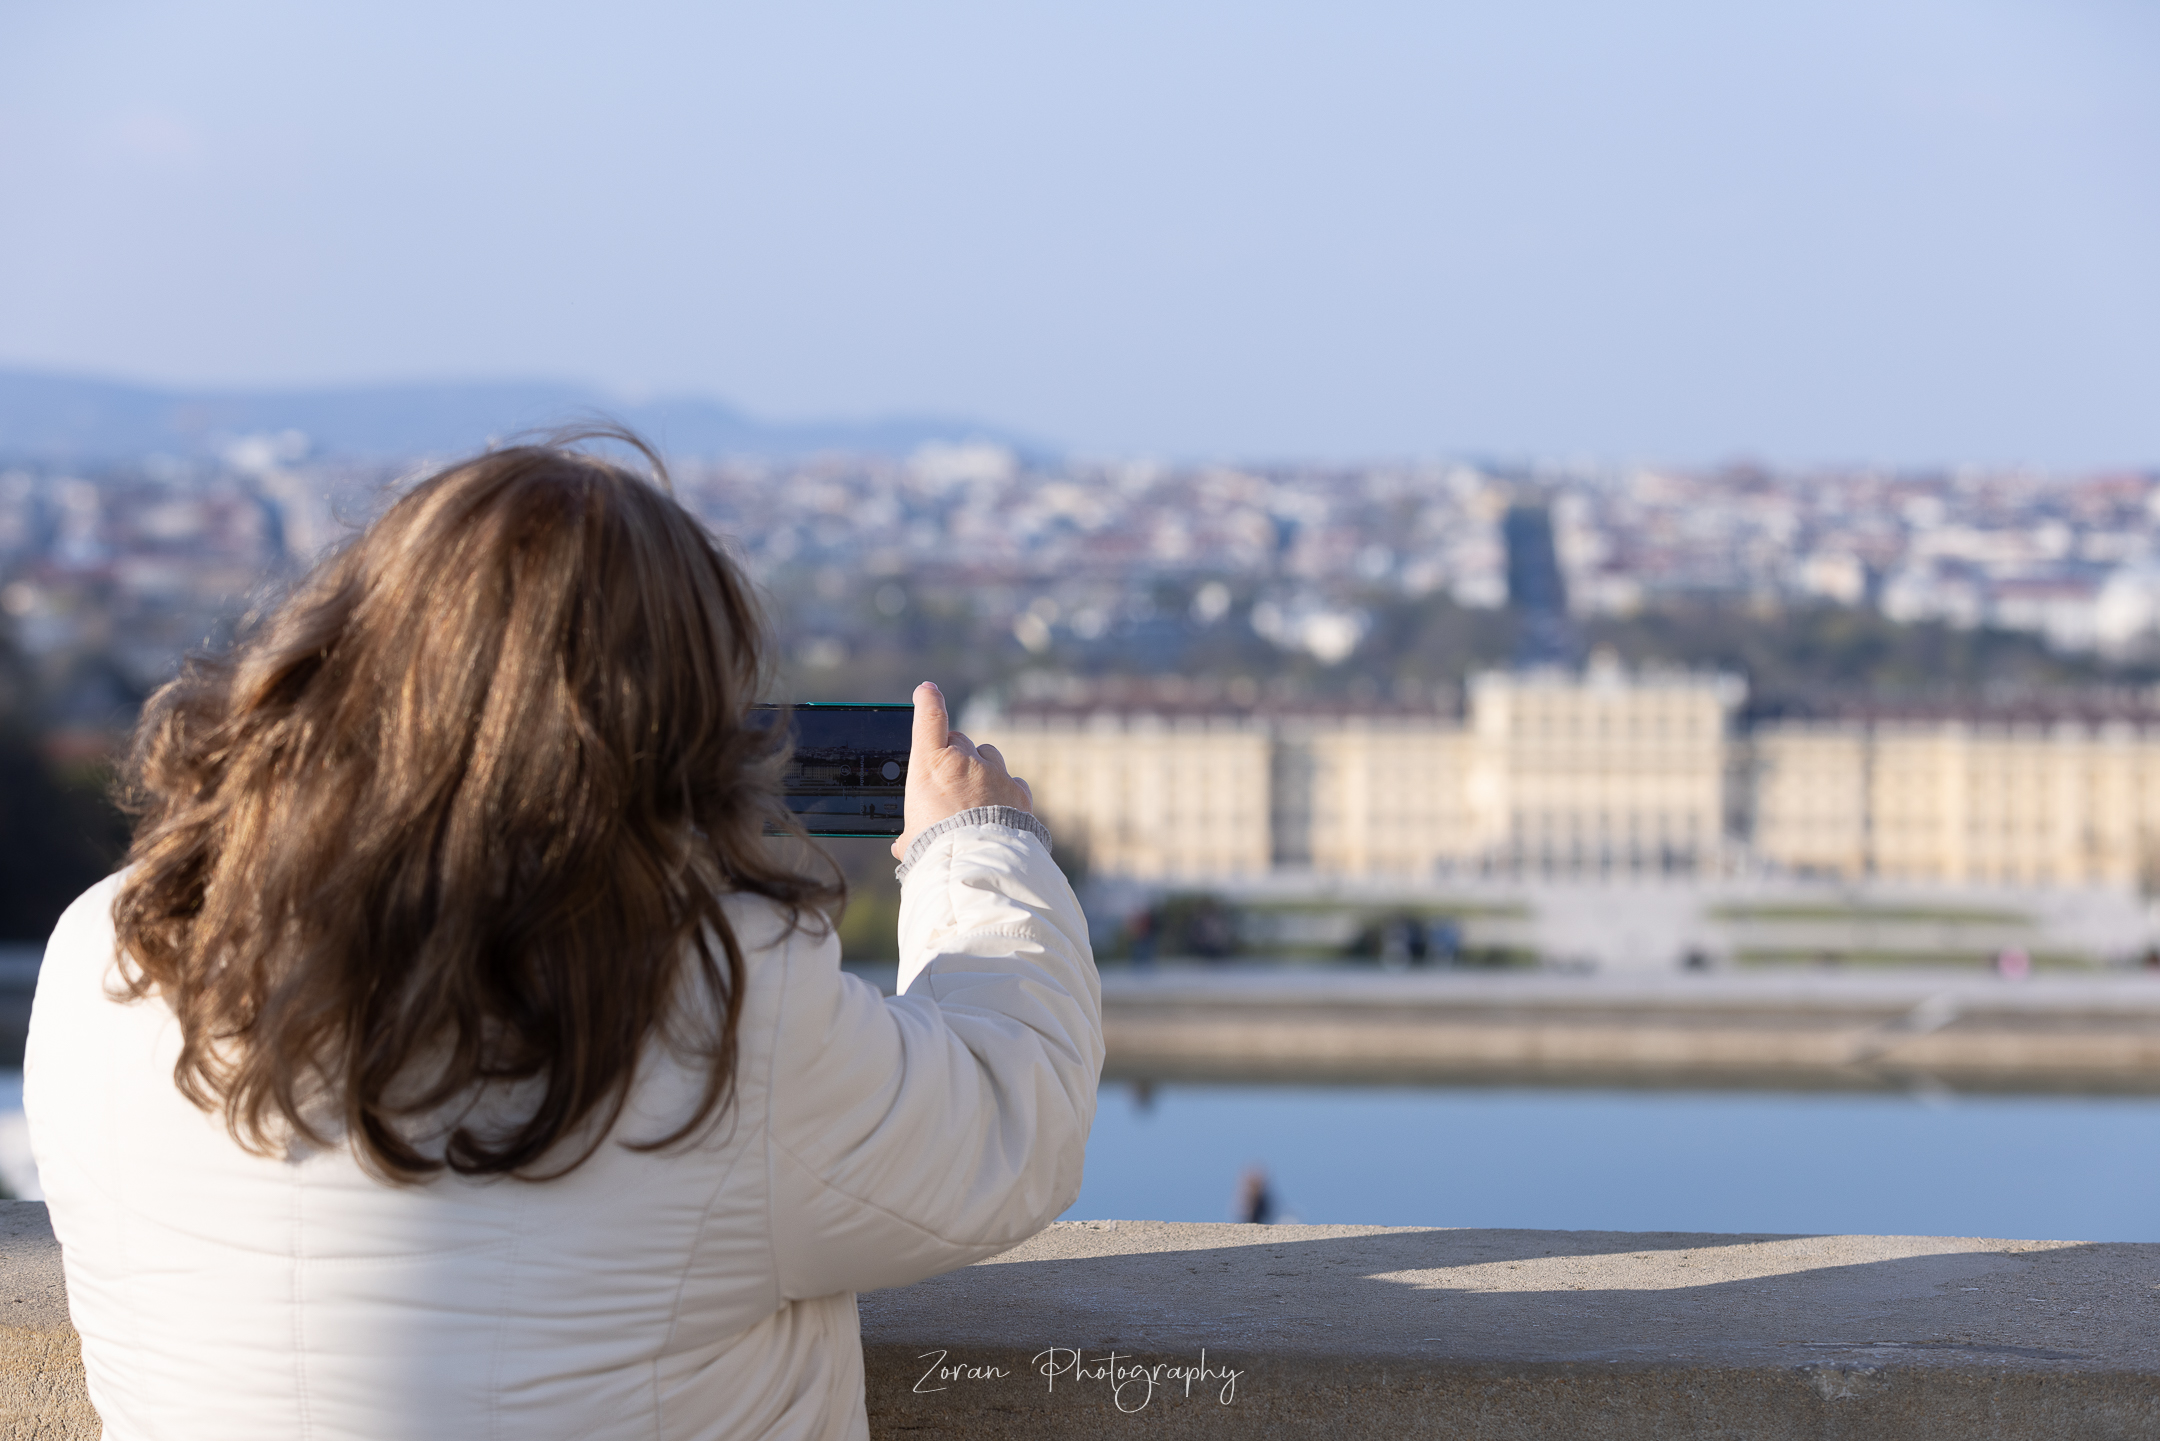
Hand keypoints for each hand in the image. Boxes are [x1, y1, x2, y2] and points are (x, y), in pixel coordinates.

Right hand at [890, 681, 1032, 860]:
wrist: (977, 865)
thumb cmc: (936, 851)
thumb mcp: (912, 840)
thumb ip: (909, 833)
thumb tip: (903, 846)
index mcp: (930, 765)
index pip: (930, 717)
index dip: (928, 699)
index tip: (927, 690)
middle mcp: (964, 761)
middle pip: (959, 742)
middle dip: (952, 755)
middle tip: (947, 783)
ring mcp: (994, 774)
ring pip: (987, 756)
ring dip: (980, 768)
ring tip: (974, 798)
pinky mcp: (1018, 791)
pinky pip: (1011, 780)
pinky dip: (1005, 790)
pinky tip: (999, 810)